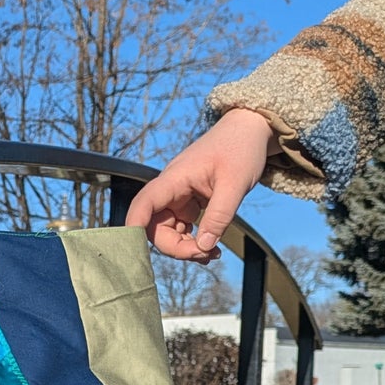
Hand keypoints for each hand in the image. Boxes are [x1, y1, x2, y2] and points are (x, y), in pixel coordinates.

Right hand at [128, 108, 273, 259]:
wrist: (250, 130)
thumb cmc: (241, 148)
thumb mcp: (235, 184)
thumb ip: (218, 216)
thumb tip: (204, 247)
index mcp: (175, 178)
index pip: (144, 205)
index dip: (134, 229)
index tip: (139, 251)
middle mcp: (171, 189)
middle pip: (155, 227)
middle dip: (175, 247)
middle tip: (204, 255)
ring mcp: (178, 197)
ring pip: (168, 231)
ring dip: (185, 248)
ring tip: (212, 254)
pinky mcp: (188, 202)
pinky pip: (182, 228)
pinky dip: (193, 241)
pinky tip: (210, 247)